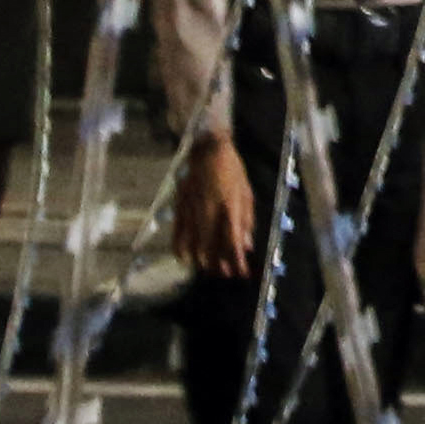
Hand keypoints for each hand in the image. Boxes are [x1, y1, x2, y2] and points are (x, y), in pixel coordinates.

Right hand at [171, 132, 258, 281]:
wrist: (208, 149)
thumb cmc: (232, 170)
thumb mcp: (246, 193)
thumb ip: (246, 220)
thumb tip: (247, 245)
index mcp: (230, 206)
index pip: (233, 241)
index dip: (237, 260)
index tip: (242, 273)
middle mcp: (210, 211)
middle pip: (212, 247)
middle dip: (219, 265)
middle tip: (225, 274)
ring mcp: (193, 210)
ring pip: (194, 243)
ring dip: (202, 260)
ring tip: (209, 269)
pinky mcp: (180, 207)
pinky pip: (177, 233)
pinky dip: (180, 248)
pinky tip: (184, 258)